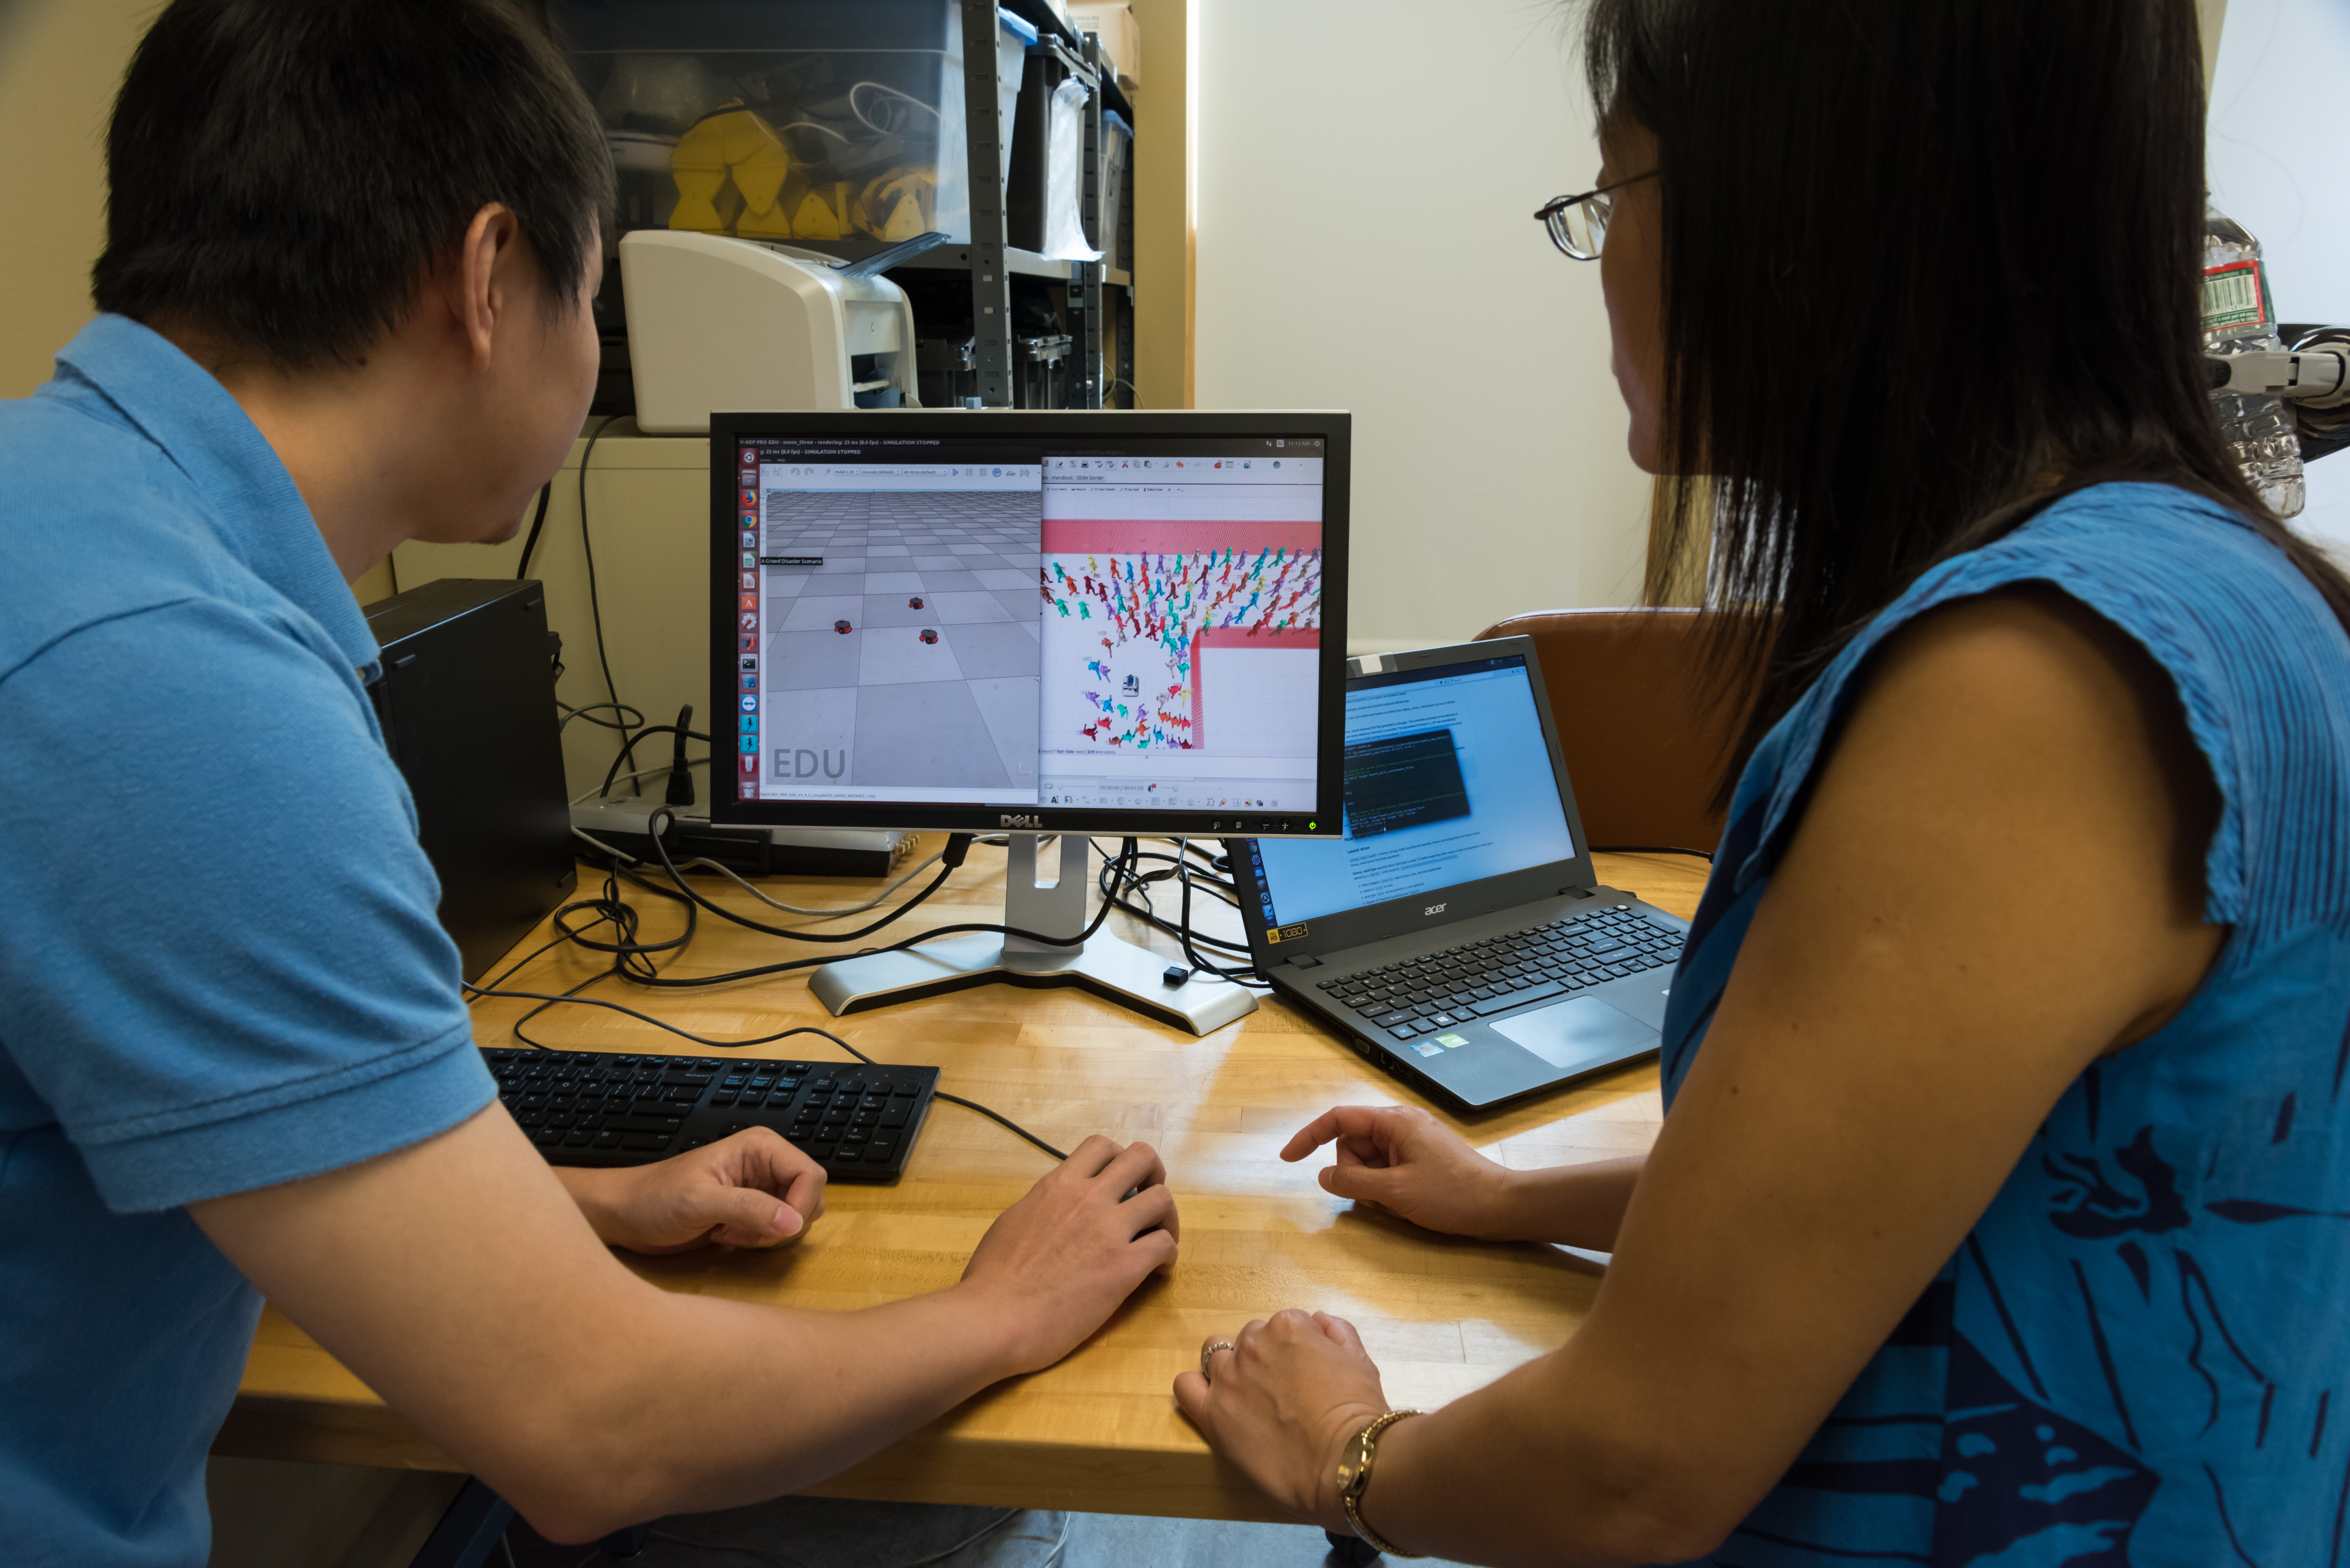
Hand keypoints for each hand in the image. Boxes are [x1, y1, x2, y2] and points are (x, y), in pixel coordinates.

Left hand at [563, 1128, 825, 1254]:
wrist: (625, 1215)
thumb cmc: (654, 1199)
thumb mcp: (700, 1202)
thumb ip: (749, 1209)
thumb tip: (794, 1224)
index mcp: (761, 1147)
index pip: (811, 1175)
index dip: (801, 1206)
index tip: (774, 1230)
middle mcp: (767, 1165)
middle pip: (811, 1197)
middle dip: (785, 1223)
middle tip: (744, 1231)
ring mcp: (761, 1189)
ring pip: (798, 1217)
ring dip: (770, 1235)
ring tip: (730, 1232)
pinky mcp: (753, 1212)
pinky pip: (779, 1231)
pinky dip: (760, 1242)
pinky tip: (726, 1237)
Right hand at [957, 1135, 1178, 1373]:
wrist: (993, 1319)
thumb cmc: (991, 1278)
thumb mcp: (1014, 1221)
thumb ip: (1042, 1205)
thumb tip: (1056, 1207)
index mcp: (1057, 1185)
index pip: (1101, 1146)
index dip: (1118, 1160)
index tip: (1117, 1183)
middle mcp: (1088, 1198)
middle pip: (1142, 1157)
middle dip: (1152, 1175)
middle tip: (1146, 1202)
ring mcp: (1109, 1230)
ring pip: (1163, 1199)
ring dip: (1166, 1218)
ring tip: (1157, 1240)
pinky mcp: (1125, 1266)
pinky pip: (1165, 1245)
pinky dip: (1167, 1256)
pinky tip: (1156, 1272)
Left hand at [1173, 1310, 1388, 1530]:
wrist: (1343, 1463)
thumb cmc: (1356, 1415)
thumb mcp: (1359, 1361)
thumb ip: (1337, 1331)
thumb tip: (1319, 1322)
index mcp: (1288, 1327)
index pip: (1283, 1326)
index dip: (1295, 1352)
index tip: (1304, 1374)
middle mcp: (1253, 1344)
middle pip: (1249, 1340)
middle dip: (1263, 1360)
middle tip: (1282, 1393)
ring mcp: (1230, 1378)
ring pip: (1216, 1357)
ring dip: (1231, 1372)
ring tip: (1250, 1400)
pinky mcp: (1213, 1414)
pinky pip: (1185, 1387)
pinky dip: (1195, 1389)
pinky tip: (1213, 1403)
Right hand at [1284, 1105, 1514, 1237]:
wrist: (1500, 1206)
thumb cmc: (1452, 1195)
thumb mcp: (1395, 1192)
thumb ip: (1353, 1181)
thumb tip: (1324, 1176)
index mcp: (1393, 1121)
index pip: (1338, 1119)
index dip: (1308, 1136)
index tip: (1288, 1158)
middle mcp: (1400, 1124)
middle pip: (1352, 1145)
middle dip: (1355, 1174)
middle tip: (1380, 1196)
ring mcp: (1411, 1141)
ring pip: (1367, 1162)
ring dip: (1372, 1187)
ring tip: (1399, 1202)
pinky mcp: (1419, 1158)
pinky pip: (1386, 1171)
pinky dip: (1386, 1189)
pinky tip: (1407, 1203)